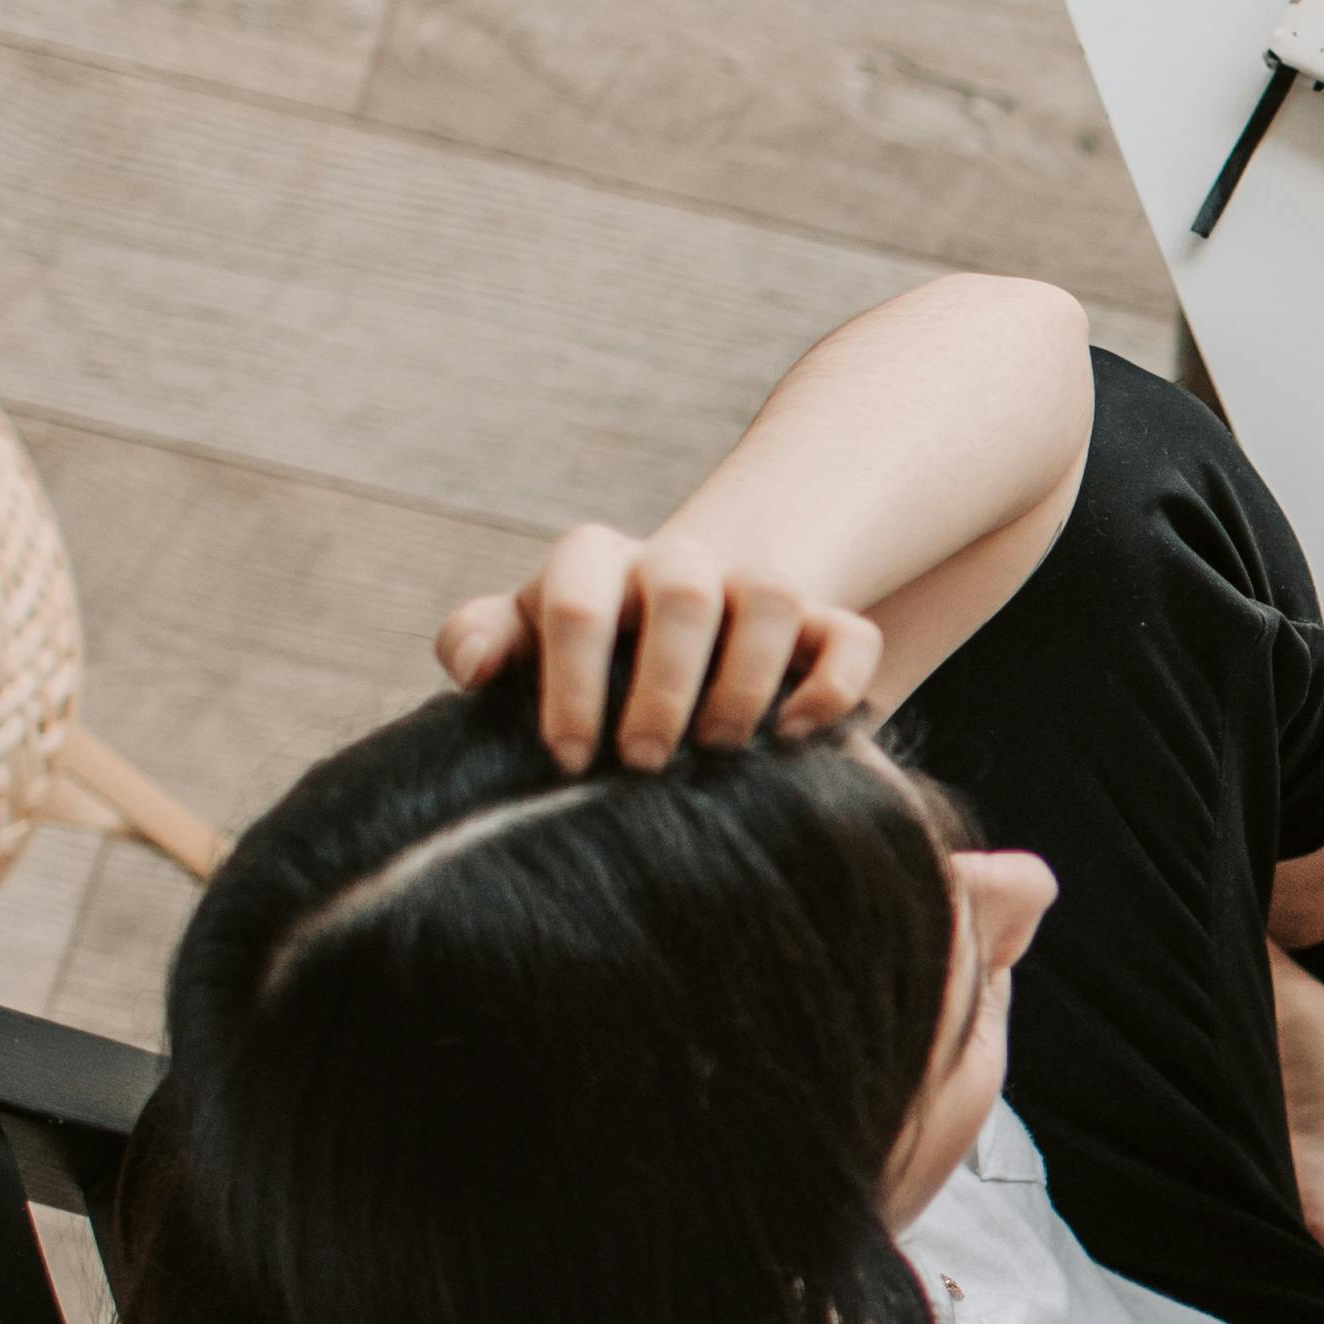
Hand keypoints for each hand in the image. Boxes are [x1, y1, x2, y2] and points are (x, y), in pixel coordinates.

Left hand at [437, 523, 886, 772]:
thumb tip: (471, 667)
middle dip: (662, 684)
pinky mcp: (823, 624)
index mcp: (594, 562)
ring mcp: (753, 586)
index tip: (568, 758)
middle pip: (682, 590)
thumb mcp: (524, 638)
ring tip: (716, 749)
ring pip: (771, 597)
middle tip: (642, 761)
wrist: (676, 624)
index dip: (572, 681)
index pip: (577, 598)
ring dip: (744, 681)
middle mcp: (676, 562)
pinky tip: (794, 736)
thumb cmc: (582, 653)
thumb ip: (481, 638)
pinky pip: (852, 636)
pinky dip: (833, 686)